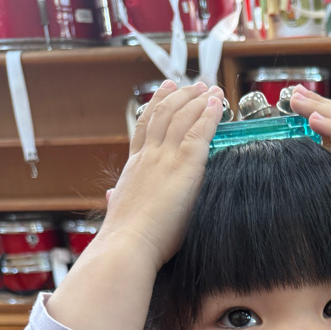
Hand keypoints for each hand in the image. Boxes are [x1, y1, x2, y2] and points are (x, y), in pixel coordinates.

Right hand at [100, 80, 222, 270]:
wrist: (128, 244)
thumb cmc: (126, 239)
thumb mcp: (118, 212)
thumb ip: (116, 199)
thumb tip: (111, 195)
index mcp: (133, 168)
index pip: (143, 128)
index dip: (155, 105)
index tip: (164, 90)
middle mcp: (147, 157)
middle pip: (163, 115)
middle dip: (179, 95)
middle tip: (193, 84)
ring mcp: (164, 159)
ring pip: (181, 117)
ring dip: (197, 100)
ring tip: (209, 89)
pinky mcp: (184, 166)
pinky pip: (200, 132)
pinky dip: (210, 114)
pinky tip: (219, 104)